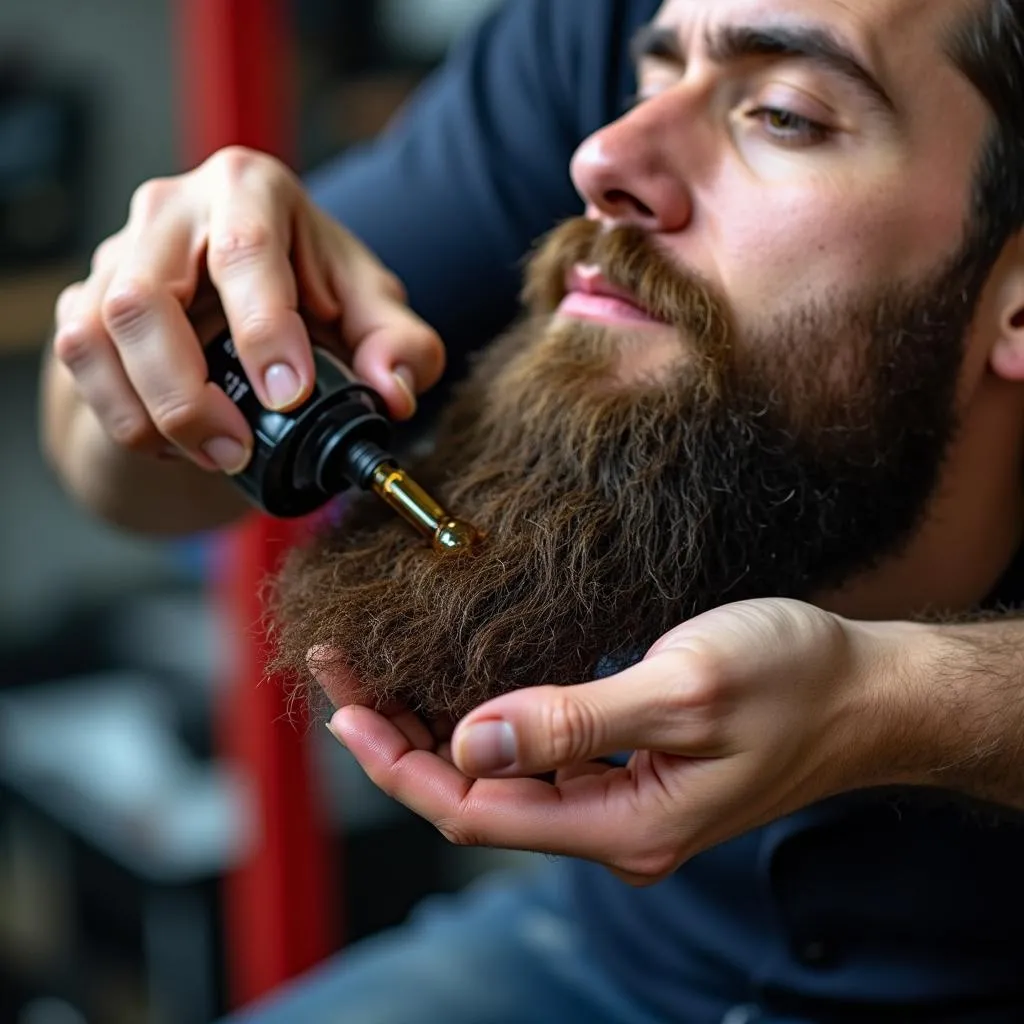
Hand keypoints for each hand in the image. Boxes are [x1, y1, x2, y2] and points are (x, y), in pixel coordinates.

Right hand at [52, 146, 444, 473]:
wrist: (241, 303)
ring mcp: (120, 250)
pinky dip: (121, 414)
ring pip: (99, 334)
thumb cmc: (313, 294)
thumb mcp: (370, 311)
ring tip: (212, 455)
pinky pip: (79, 358)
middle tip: (237, 451)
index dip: (263, 328)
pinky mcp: (88, 295)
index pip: (245, 248)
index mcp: (251, 191)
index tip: (288, 396)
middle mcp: (173, 210)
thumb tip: (396, 391)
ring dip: (150, 413)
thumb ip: (401, 346)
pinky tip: (171, 440)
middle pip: (147, 296)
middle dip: (188, 392)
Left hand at [325, 599, 926, 884]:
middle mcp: (612, 825)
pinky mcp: (630, 769)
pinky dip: (487, 721)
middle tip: (346, 673)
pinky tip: (462, 687)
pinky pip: (536, 755)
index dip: (398, 762)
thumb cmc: (793, 681)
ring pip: (500, 775)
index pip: (474, 808)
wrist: (868, 690)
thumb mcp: (683, 689)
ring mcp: (620, 800)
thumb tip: (473, 739)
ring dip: (436, 728)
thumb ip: (575, 720)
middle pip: (474, 794)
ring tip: (381, 676)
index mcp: (624, 825)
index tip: (346, 704)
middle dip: (399, 738)